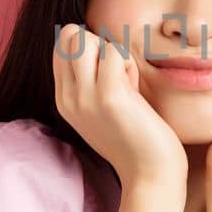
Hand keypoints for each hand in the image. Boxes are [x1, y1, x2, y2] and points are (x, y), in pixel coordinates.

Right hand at [52, 23, 186, 187]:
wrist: (150, 175)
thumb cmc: (135, 138)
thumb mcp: (102, 109)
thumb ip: (92, 80)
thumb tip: (94, 42)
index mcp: (64, 100)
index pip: (61, 47)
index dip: (90, 49)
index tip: (109, 75)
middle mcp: (68, 98)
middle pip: (69, 36)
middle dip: (98, 44)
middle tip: (119, 73)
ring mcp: (85, 98)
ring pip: (87, 39)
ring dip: (113, 52)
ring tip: (127, 80)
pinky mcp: (109, 97)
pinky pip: (113, 52)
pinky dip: (128, 61)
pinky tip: (136, 87)